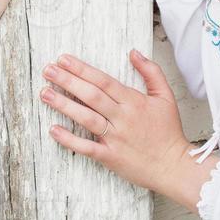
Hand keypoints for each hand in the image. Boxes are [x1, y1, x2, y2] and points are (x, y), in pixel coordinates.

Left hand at [41, 49, 217, 211]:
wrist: (173, 166)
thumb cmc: (168, 131)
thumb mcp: (165, 96)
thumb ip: (151, 71)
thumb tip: (134, 52)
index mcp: (133, 101)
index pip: (103, 80)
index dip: (82, 69)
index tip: (63, 59)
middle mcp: (122, 117)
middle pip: (91, 95)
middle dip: (67, 81)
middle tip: (48, 70)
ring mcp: (115, 138)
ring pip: (86, 117)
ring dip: (64, 105)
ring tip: (45, 93)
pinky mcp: (110, 157)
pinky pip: (87, 147)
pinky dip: (70, 139)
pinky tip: (54, 129)